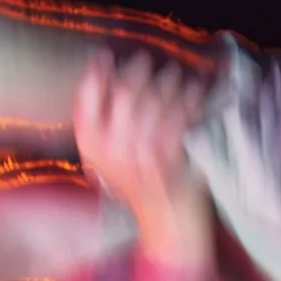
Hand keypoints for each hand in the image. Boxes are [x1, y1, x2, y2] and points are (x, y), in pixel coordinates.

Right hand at [74, 53, 212, 265]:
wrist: (167, 225)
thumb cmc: (140, 188)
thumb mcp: (109, 163)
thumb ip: (106, 130)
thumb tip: (113, 81)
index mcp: (91, 150)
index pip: (83, 102)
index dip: (94, 75)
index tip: (105, 56)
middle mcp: (111, 151)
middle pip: (122, 93)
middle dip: (137, 71)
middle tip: (147, 60)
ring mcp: (140, 154)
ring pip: (154, 100)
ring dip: (167, 80)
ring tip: (175, 73)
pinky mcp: (170, 157)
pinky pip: (179, 115)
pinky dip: (190, 97)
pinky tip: (196, 87)